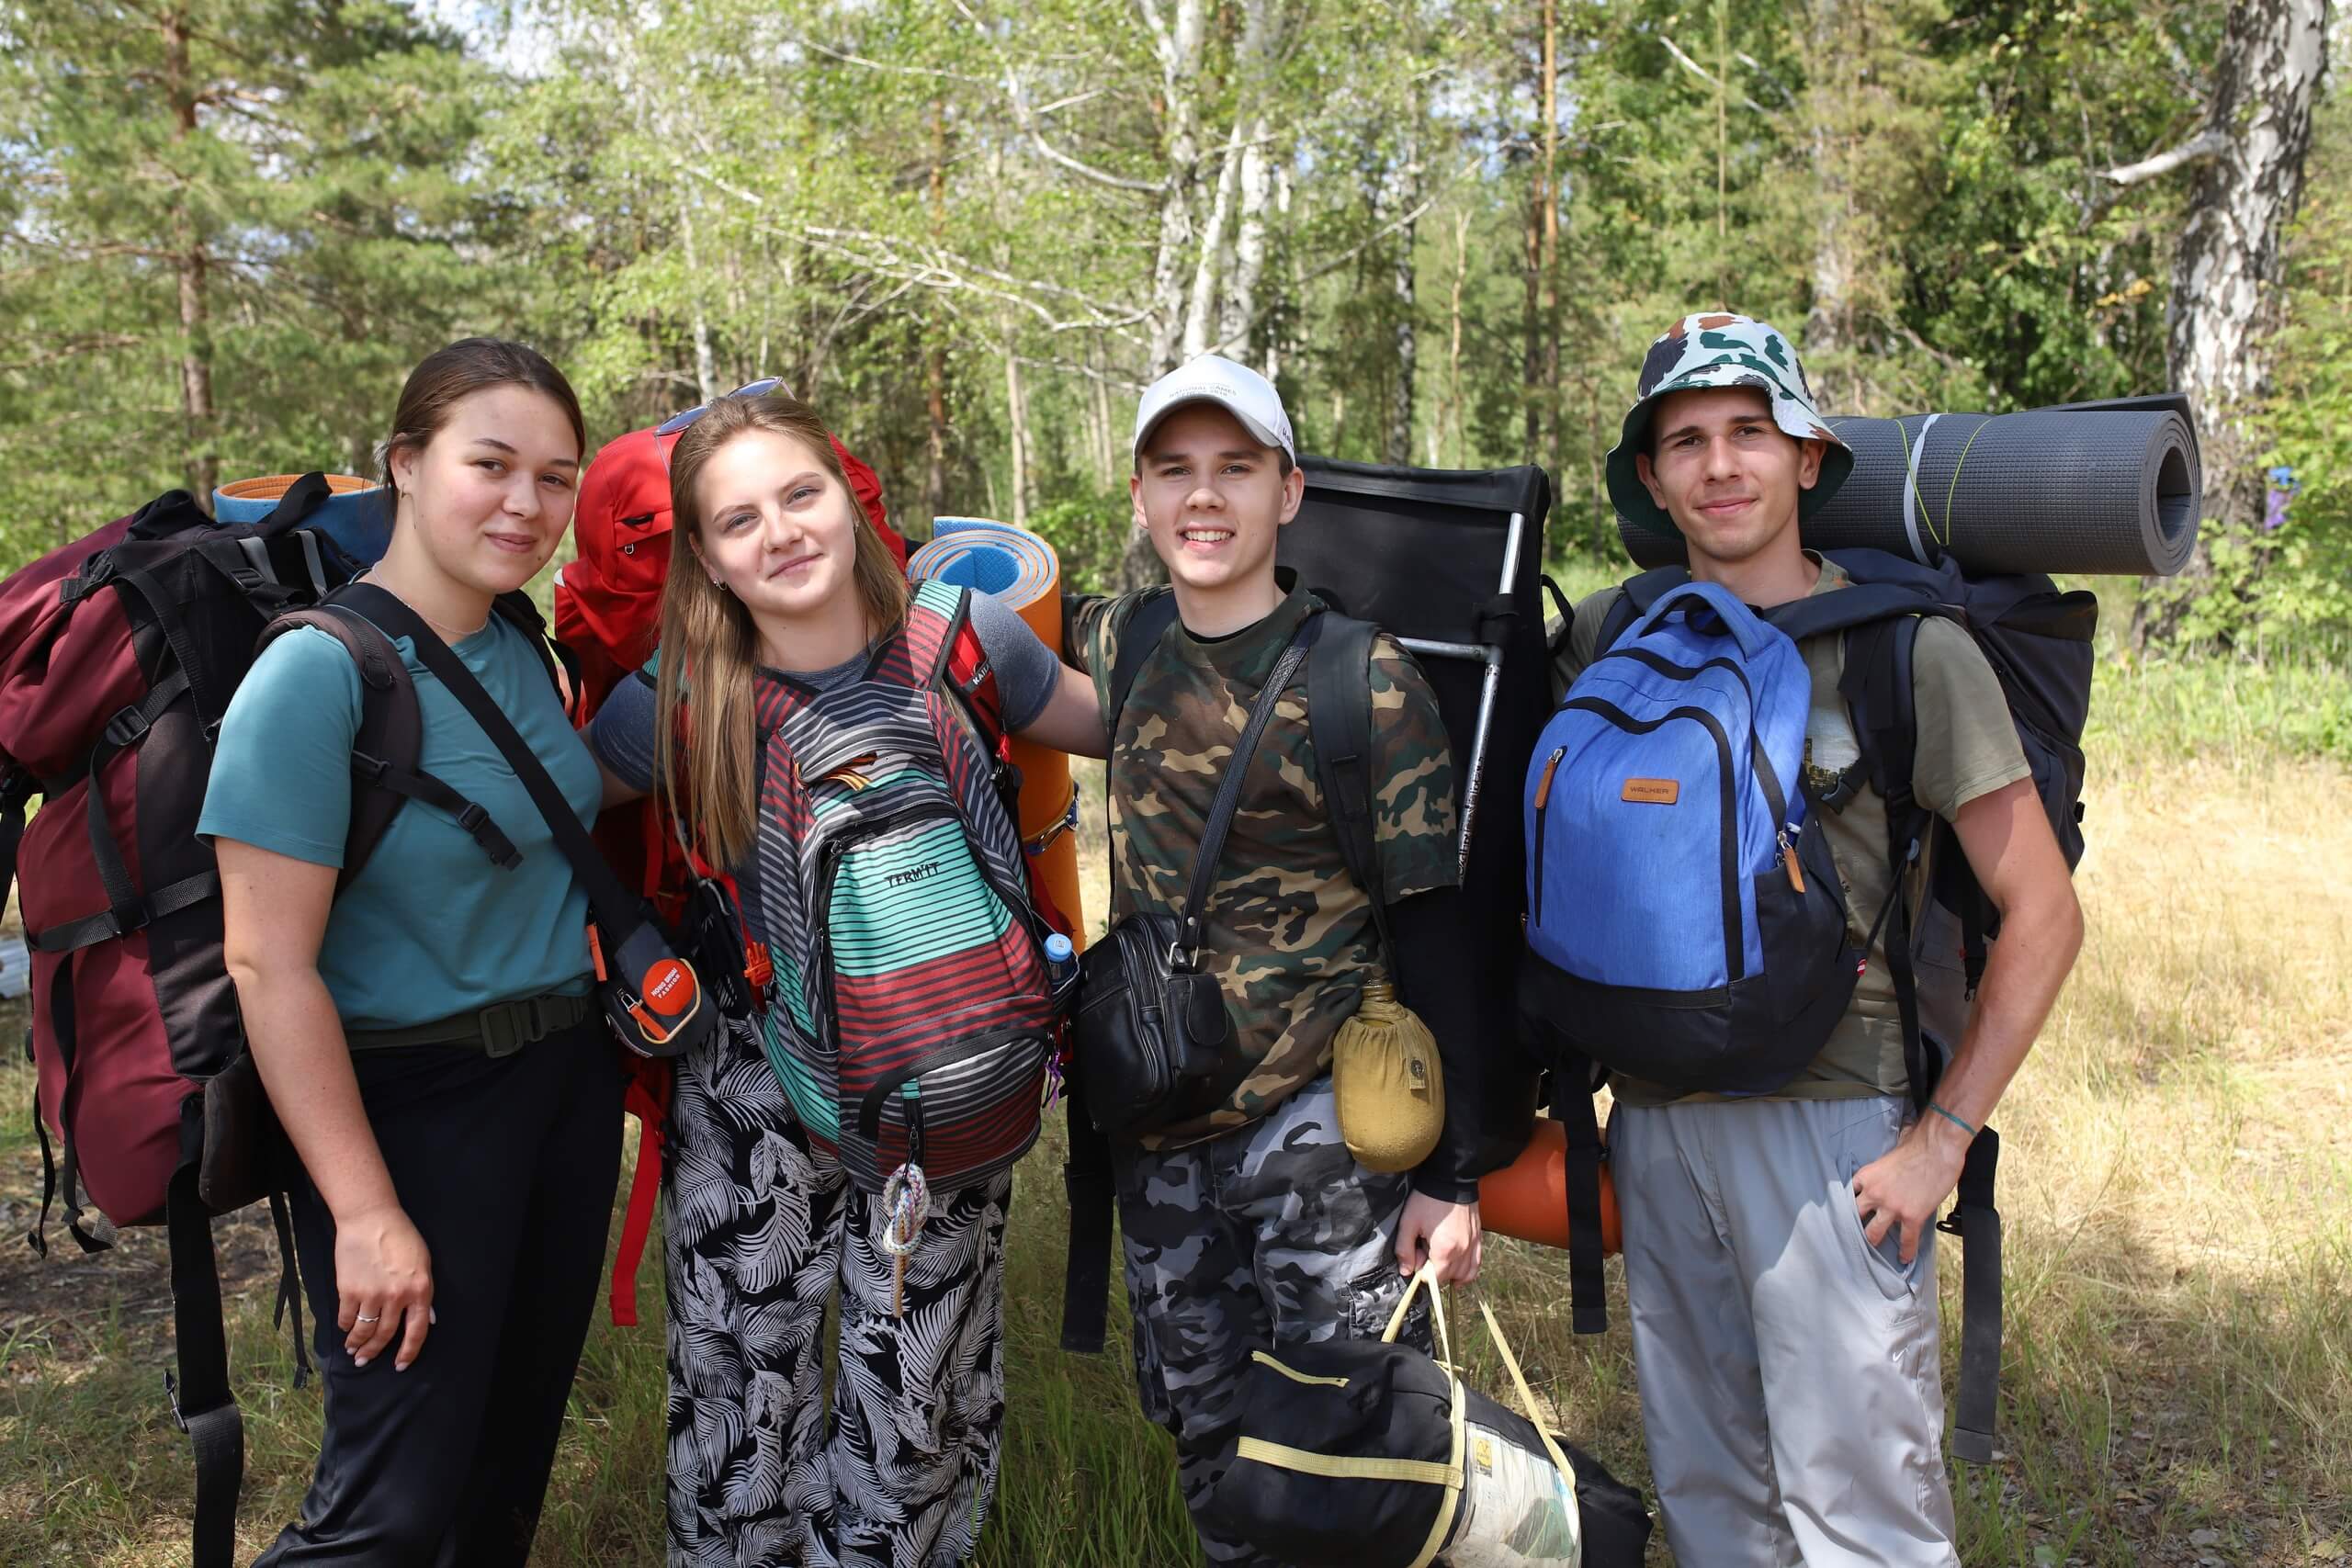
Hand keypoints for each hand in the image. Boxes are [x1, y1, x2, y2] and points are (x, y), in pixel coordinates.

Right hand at [334, 1203, 434, 1369]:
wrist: (370, 1219)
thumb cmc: (400, 1237)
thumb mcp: (424, 1263)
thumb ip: (424, 1293)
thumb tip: (429, 1319)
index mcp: (420, 1290)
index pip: (417, 1331)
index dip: (409, 1352)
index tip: (400, 1365)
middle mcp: (397, 1296)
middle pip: (386, 1334)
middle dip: (375, 1352)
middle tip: (365, 1361)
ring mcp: (372, 1295)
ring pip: (364, 1331)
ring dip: (357, 1344)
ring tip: (353, 1350)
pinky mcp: (349, 1291)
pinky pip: (346, 1318)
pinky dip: (345, 1326)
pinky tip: (345, 1329)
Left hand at [1394, 1192, 1482, 1285]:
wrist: (1451, 1179)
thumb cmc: (1427, 1199)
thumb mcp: (1408, 1222)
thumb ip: (1404, 1250)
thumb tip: (1406, 1272)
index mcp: (1445, 1250)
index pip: (1434, 1279)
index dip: (1421, 1272)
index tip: (1416, 1256)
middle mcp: (1463, 1252)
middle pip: (1448, 1278)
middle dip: (1434, 1270)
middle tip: (1425, 1251)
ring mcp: (1473, 1246)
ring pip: (1464, 1275)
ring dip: (1450, 1274)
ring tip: (1438, 1259)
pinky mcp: (1478, 1239)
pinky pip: (1476, 1266)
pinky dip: (1467, 1272)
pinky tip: (1457, 1269)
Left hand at [1851, 1114, 1970, 1266]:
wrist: (1938, 1149)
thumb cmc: (1916, 1145)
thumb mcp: (1888, 1154)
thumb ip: (1882, 1166)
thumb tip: (1884, 1166)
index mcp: (1866, 1176)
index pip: (1848, 1195)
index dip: (1848, 1206)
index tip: (1846, 1215)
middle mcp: (1874, 1193)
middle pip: (1854, 1216)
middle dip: (1853, 1226)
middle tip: (1852, 1236)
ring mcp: (1891, 1207)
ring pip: (1873, 1232)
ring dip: (1873, 1240)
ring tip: (1873, 1250)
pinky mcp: (1912, 1216)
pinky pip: (1906, 1240)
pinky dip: (1906, 1251)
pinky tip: (1905, 1258)